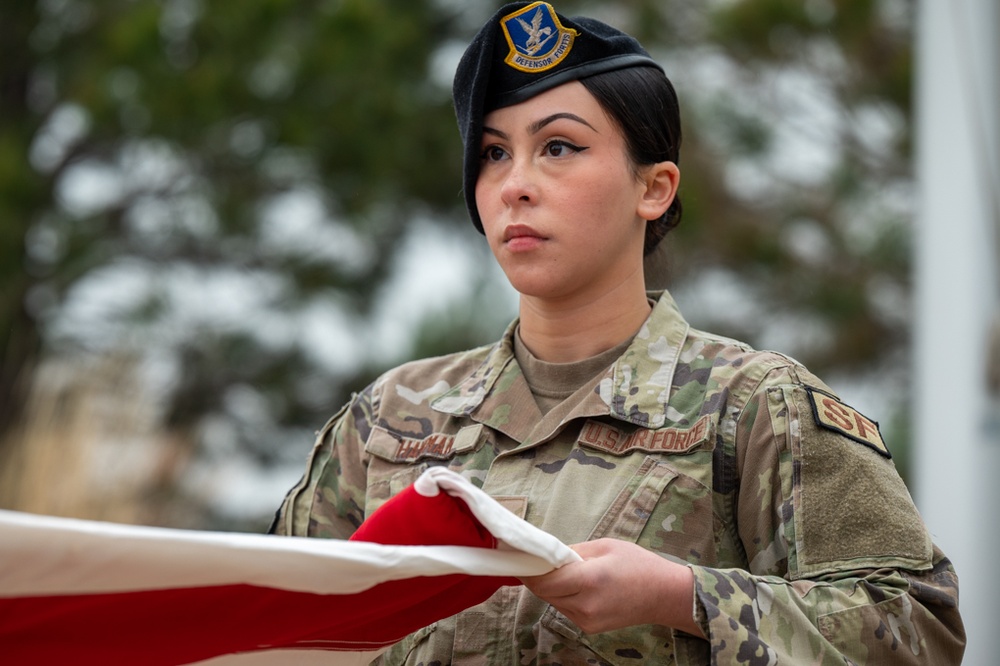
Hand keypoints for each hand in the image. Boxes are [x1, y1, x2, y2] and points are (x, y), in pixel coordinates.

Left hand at [519, 538, 704, 637]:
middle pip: (544, 592)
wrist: (664, 595)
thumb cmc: (639, 565)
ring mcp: (587, 620)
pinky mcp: (589, 628)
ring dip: (549, 586)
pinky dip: (562, 596)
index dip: (528, 568)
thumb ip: (572, 552)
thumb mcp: (605, 546)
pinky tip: (573, 584)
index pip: (544, 579)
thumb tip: (546, 555)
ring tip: (557, 570)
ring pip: (553, 601)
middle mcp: (585, 604)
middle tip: (532, 559)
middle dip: (535, 576)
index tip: (518, 556)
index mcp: (590, 580)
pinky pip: (565, 609)